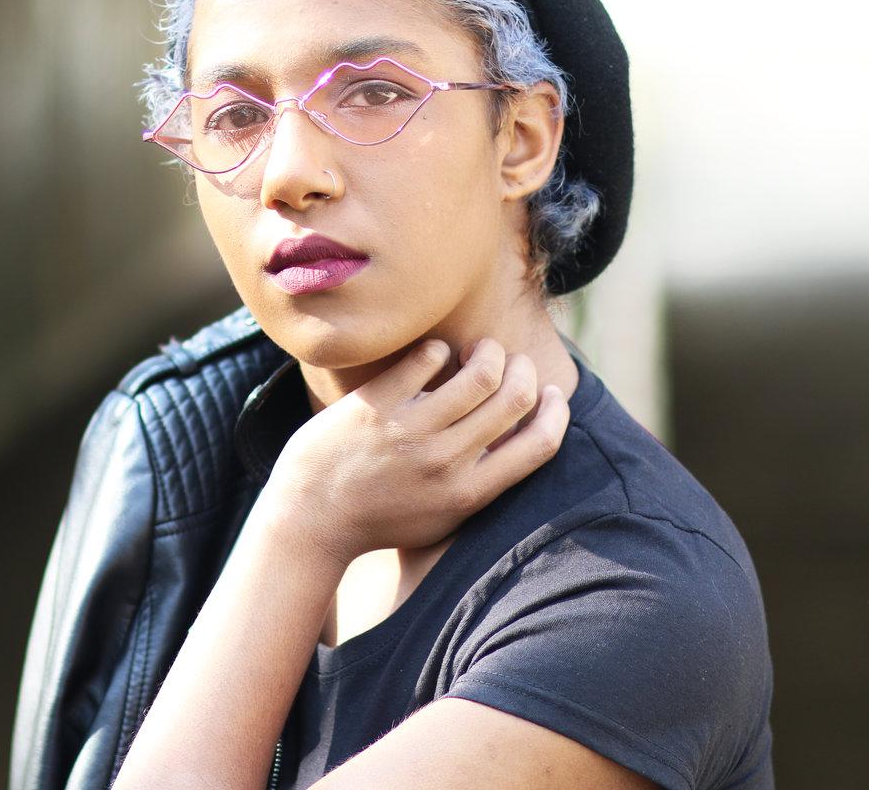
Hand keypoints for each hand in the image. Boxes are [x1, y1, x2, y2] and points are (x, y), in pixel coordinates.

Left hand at [269, 338, 569, 564]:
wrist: (311, 517)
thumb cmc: (378, 517)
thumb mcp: (441, 516)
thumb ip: (482, 484)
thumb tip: (520, 438)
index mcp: (469, 493)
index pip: (540, 444)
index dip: (557, 411)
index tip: (552, 392)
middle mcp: (446, 461)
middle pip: (515, 397)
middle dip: (523, 370)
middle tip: (512, 363)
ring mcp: (411, 431)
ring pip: (479, 371)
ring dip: (487, 351)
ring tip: (477, 350)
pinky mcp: (377, 405)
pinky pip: (427, 358)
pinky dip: (437, 350)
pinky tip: (432, 355)